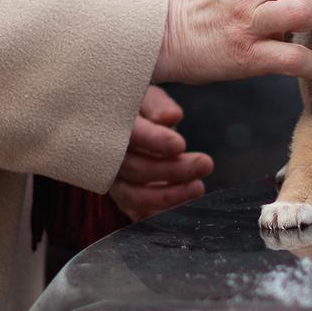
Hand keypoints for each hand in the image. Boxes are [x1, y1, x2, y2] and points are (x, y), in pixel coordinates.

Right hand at [108, 86, 212, 220]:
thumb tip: (172, 116)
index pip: (131, 135)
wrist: (119, 120)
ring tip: (198, 187)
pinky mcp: (122, 197)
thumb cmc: (136, 105)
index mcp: (110, 126)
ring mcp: (113, 180)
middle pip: (136, 169)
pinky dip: (158, 215)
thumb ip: (158, 105)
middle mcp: (106, 157)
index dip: (155, 142)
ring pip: (134, 196)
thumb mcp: (146, 95)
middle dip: (173, 170)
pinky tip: (183, 207)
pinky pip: (136, 213)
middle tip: (205, 163)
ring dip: (169, 196)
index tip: (181, 144)